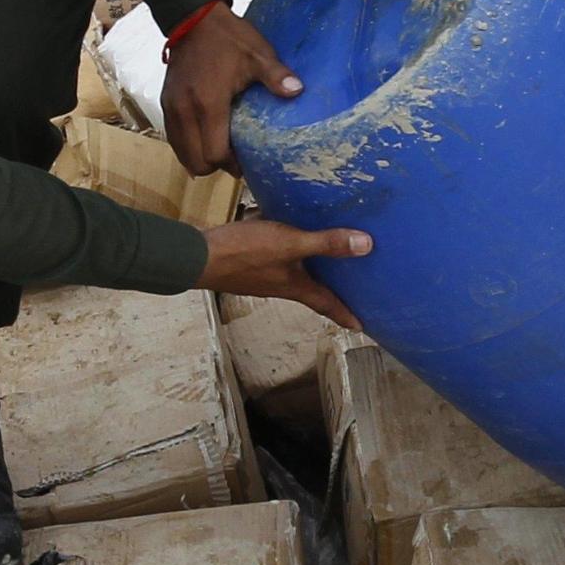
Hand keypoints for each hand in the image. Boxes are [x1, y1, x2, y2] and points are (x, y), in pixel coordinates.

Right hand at [162, 4, 297, 175]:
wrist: (193, 18)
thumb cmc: (228, 38)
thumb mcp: (257, 54)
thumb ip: (276, 76)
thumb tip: (298, 91)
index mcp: (208, 104)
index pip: (214, 154)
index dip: (231, 164)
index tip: (247, 162)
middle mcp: (185, 111)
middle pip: (195, 162)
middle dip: (215, 166)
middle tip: (235, 158)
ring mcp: (171, 107)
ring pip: (181, 153)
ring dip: (199, 157)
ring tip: (219, 149)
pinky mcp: (165, 102)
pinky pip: (173, 137)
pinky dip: (187, 145)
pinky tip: (204, 137)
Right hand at [196, 217, 369, 325]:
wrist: (197, 257)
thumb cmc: (244, 253)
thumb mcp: (290, 244)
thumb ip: (325, 244)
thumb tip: (366, 245)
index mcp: (295, 287)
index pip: (327, 304)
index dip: (345, 314)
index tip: (362, 327)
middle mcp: (281, 286)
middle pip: (312, 292)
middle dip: (332, 292)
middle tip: (352, 293)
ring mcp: (263, 277)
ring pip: (295, 276)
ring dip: (312, 272)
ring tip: (328, 263)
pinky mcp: (249, 265)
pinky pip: (278, 261)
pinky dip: (292, 254)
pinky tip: (290, 237)